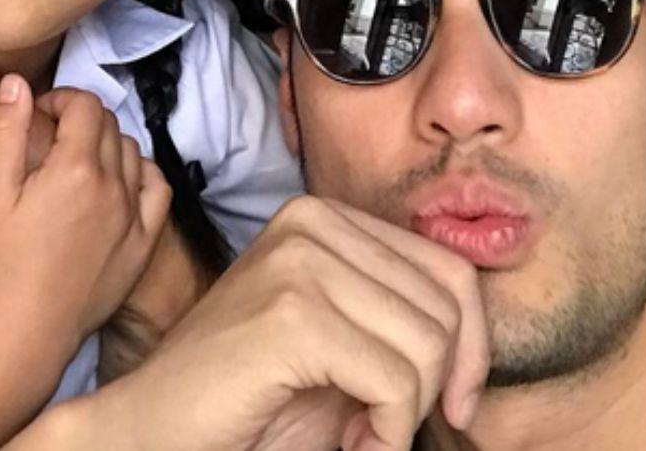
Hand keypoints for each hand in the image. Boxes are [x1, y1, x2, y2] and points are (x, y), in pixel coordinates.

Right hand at [0, 77, 170, 367]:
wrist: (25, 331)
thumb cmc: (1, 262)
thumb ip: (5, 131)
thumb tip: (16, 82)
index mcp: (75, 169)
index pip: (85, 104)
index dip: (61, 98)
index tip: (39, 114)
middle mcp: (113, 186)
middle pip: (109, 124)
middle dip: (81, 118)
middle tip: (53, 135)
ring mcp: (134, 216)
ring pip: (133, 151)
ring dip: (108, 143)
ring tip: (79, 160)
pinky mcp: (144, 243)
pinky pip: (158, 189)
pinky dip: (142, 173)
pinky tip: (121, 180)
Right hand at [90, 195, 488, 450]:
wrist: (161, 430)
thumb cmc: (256, 400)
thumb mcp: (346, 342)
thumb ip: (400, 314)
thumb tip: (483, 336)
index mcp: (326, 218)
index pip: (451, 269)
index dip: (470, 349)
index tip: (450, 406)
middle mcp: (312, 222)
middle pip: (448, 307)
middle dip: (434, 387)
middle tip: (380, 426)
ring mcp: (298, 261)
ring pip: (427, 346)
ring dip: (406, 416)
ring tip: (357, 433)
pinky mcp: (290, 314)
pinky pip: (395, 382)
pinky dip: (386, 433)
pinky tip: (348, 443)